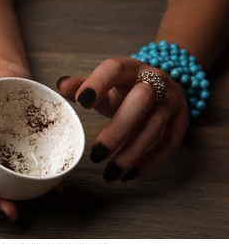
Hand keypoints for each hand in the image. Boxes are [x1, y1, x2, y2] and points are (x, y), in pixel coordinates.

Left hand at [57, 58, 189, 181]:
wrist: (165, 87)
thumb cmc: (126, 88)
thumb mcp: (106, 84)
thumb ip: (84, 85)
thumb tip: (61, 85)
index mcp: (129, 68)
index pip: (114, 69)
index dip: (98, 83)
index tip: (81, 102)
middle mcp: (155, 81)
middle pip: (141, 100)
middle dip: (118, 129)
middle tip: (96, 154)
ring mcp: (171, 101)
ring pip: (155, 126)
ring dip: (132, 153)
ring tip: (109, 173)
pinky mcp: (181, 121)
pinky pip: (170, 144)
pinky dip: (150, 162)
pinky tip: (129, 175)